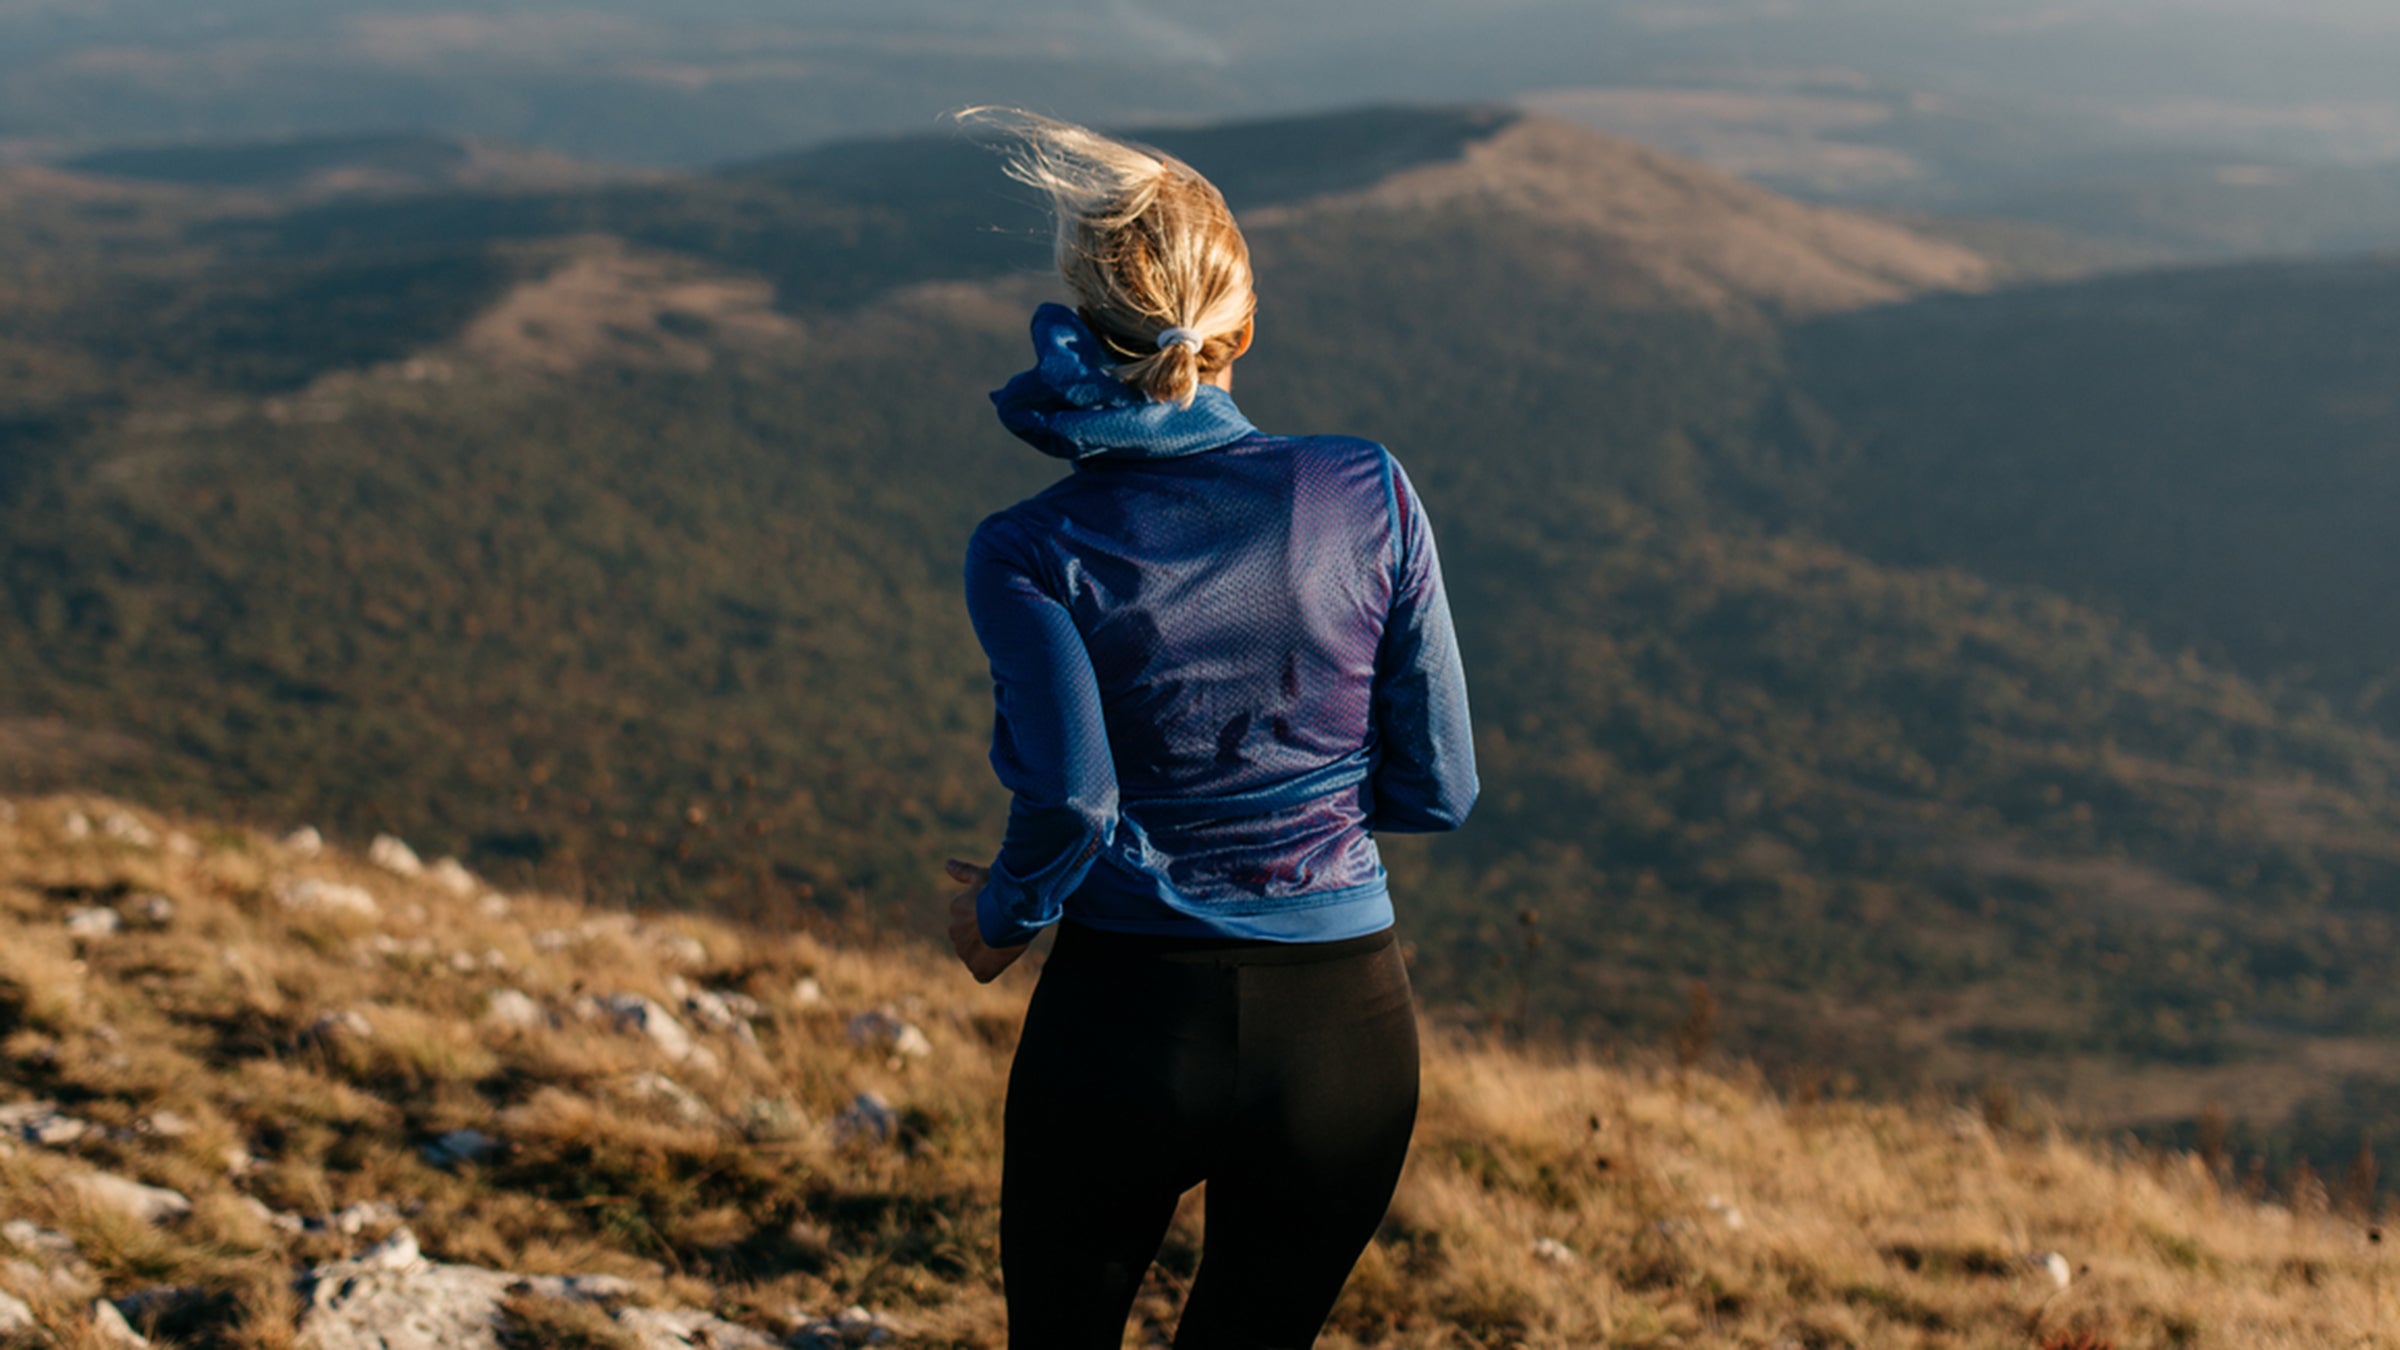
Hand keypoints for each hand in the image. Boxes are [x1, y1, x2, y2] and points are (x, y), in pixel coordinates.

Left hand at [945, 858, 1027, 983]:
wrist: (1009, 913)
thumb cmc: (998, 892)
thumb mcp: (982, 875)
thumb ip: (963, 871)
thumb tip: (947, 863)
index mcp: (956, 909)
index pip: (968, 918)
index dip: (985, 917)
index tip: (998, 913)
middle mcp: (955, 931)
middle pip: (970, 937)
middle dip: (983, 934)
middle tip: (1003, 926)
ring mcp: (965, 951)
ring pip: (975, 954)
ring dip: (987, 950)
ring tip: (1005, 940)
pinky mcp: (978, 968)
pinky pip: (982, 972)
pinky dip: (990, 968)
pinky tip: (1001, 958)